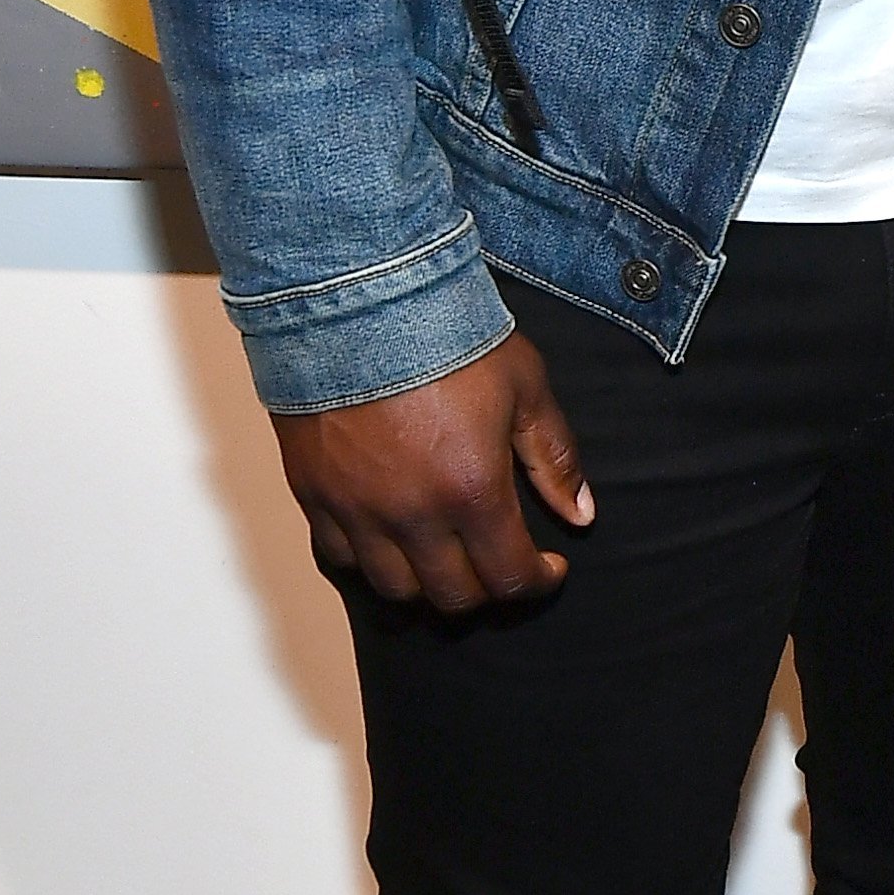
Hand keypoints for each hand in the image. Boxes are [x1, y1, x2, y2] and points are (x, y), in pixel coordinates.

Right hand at [271, 332, 592, 613]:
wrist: (354, 297)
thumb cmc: (445, 335)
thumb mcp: (524, 387)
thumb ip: (554, 458)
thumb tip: (580, 514)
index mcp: (471, 492)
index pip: (511, 578)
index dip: (539, 582)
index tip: (550, 566)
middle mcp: (412, 516)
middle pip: (454, 597)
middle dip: (489, 589)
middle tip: (500, 563)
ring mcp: (356, 511)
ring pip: (395, 589)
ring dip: (429, 585)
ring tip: (447, 556)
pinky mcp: (314, 494)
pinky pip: (340, 556)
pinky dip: (369, 560)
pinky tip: (389, 537)